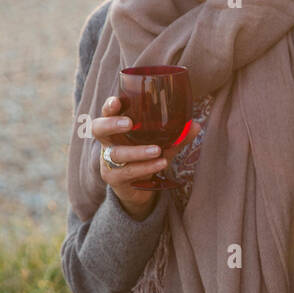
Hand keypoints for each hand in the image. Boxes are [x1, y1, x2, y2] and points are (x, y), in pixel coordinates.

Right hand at [93, 95, 198, 218]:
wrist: (138, 190)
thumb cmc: (146, 159)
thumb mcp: (161, 145)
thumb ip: (176, 136)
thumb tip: (195, 125)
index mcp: (116, 129)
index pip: (107, 113)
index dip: (109, 107)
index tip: (117, 102)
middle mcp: (109, 143)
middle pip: (99, 129)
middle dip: (111, 124)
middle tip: (129, 123)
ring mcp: (109, 162)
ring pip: (118, 154)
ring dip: (138, 151)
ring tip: (157, 150)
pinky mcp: (115, 179)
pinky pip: (129, 172)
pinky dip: (146, 167)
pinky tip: (161, 163)